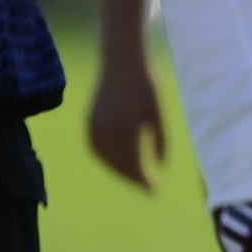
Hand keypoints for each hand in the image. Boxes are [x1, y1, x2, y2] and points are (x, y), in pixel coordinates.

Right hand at [89, 54, 168, 191]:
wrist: (122, 61)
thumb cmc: (146, 84)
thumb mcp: (158, 112)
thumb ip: (160, 140)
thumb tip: (160, 165)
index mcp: (126, 130)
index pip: (133, 165)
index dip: (144, 180)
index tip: (155, 190)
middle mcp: (107, 131)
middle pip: (118, 165)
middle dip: (132, 178)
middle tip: (148, 187)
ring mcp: (95, 125)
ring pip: (104, 158)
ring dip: (118, 170)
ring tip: (134, 176)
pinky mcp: (90, 119)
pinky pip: (95, 147)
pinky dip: (106, 158)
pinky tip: (117, 161)